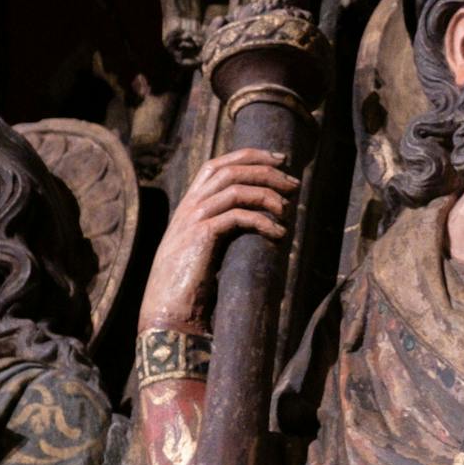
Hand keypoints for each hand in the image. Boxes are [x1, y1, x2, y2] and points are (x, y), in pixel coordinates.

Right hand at [140, 147, 298, 333]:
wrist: (168, 308)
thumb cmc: (190, 282)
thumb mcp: (205, 246)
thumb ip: (221, 225)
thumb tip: (257, 216)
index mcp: (190, 203)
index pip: (218, 164)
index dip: (249, 156)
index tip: (279, 159)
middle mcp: (190, 205)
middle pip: (231, 170)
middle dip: (266, 171)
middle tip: (294, 183)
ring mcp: (194, 218)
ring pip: (237, 188)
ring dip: (268, 195)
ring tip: (288, 211)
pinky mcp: (202, 235)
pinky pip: (239, 216)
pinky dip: (264, 222)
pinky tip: (279, 234)